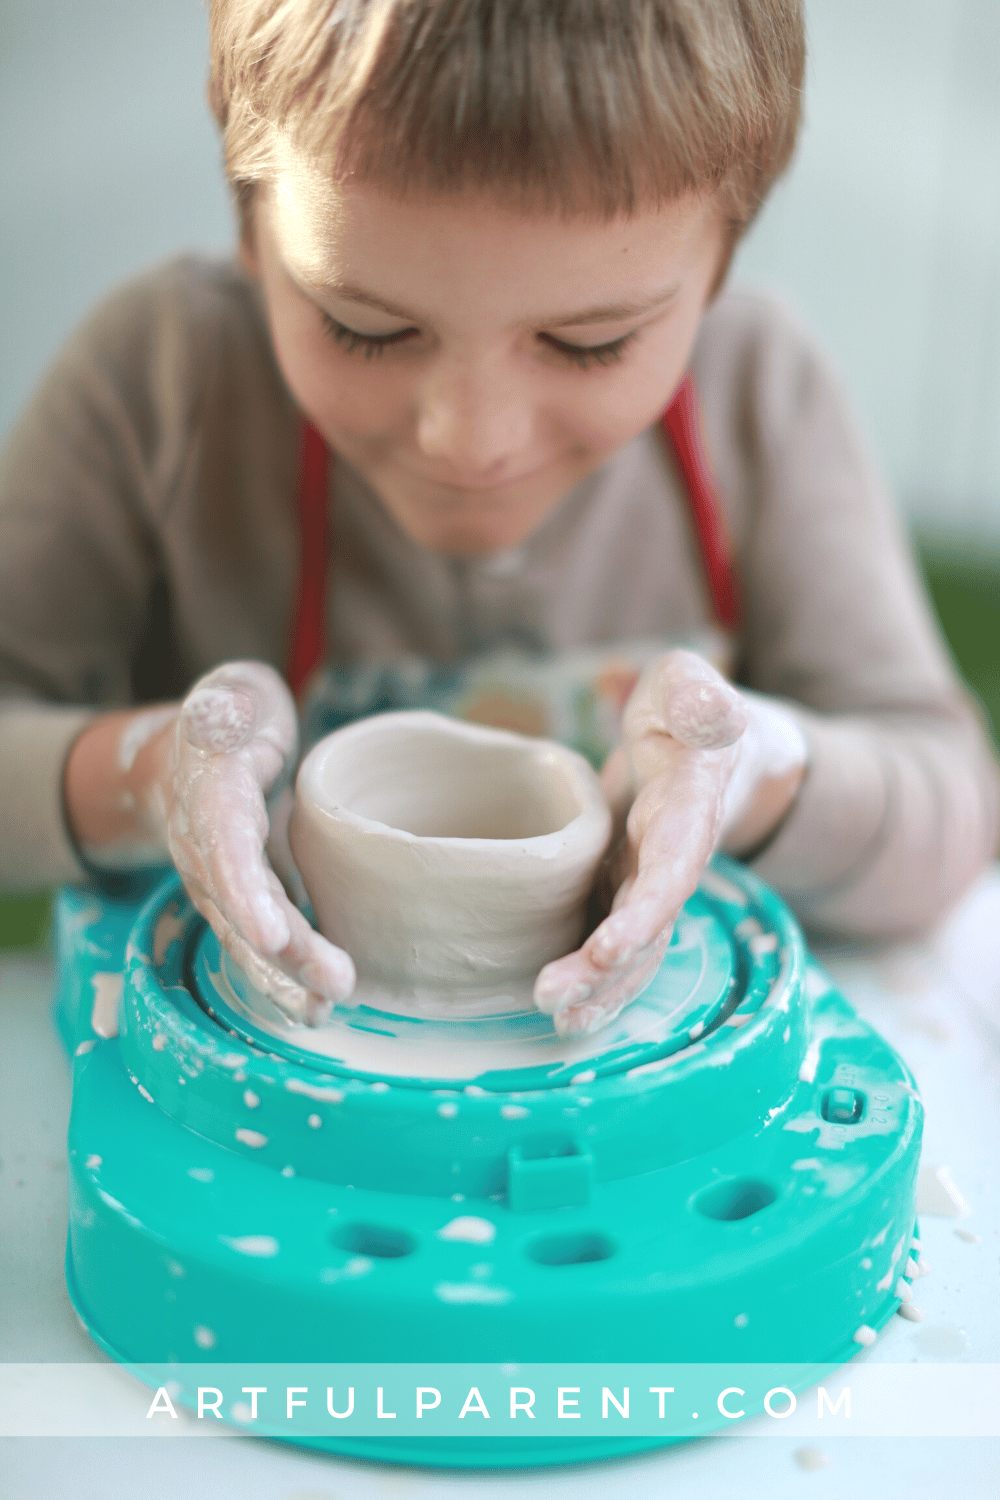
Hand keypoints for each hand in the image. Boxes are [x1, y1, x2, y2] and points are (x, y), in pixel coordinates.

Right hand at [65, 662, 354, 1024]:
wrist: (187, 754)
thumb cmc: (226, 719)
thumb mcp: (227, 696)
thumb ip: (226, 706)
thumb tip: (221, 715)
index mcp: (209, 792)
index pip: (223, 847)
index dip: (244, 893)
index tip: (272, 934)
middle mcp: (205, 847)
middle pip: (240, 908)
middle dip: (282, 953)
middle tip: (333, 984)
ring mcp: (217, 879)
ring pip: (246, 936)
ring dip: (284, 978)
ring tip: (324, 1010)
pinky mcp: (238, 898)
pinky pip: (258, 941)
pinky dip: (284, 976)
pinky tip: (316, 1006)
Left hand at [532, 650, 806, 1038]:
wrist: (712, 748)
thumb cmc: (691, 710)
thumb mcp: (693, 686)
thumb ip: (698, 698)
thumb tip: (710, 708)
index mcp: (689, 810)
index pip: (672, 869)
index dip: (645, 912)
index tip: (608, 948)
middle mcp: (675, 859)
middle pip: (647, 925)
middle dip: (606, 968)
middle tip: (551, 996)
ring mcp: (652, 881)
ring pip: (635, 947)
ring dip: (599, 986)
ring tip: (553, 1013)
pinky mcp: (627, 890)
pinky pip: (617, 945)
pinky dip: (595, 979)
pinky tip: (564, 1009)